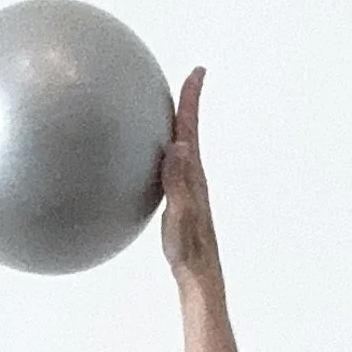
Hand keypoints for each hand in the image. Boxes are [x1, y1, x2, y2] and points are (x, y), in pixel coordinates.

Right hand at [160, 65, 218, 281]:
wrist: (199, 279)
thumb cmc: (189, 253)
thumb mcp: (181, 217)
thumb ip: (180, 182)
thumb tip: (180, 145)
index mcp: (194, 176)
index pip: (191, 130)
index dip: (193, 100)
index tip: (198, 71)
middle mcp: (195, 178)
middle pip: (190, 133)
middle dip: (188, 105)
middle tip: (189, 79)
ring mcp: (189, 191)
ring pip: (183, 150)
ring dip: (179, 128)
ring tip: (169, 111)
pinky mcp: (181, 204)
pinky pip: (172, 169)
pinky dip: (166, 153)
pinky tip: (151, 161)